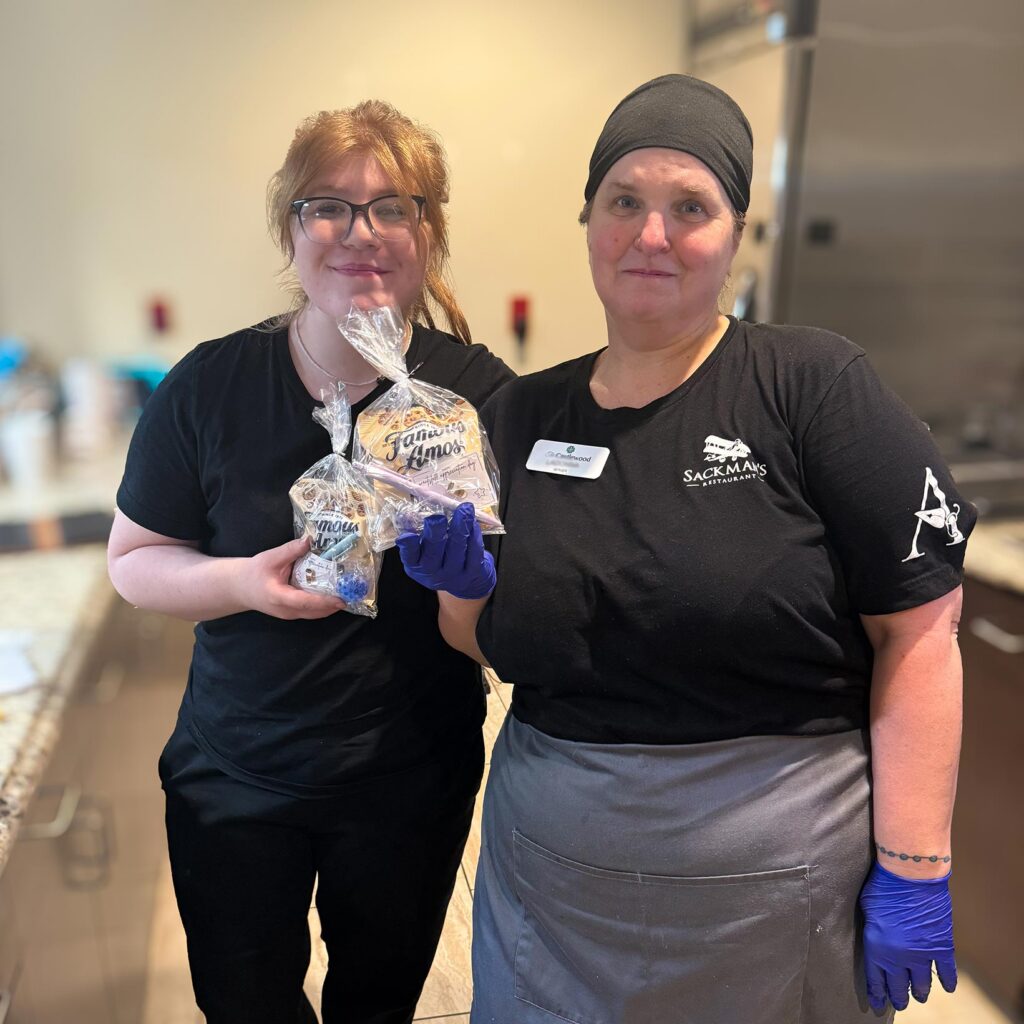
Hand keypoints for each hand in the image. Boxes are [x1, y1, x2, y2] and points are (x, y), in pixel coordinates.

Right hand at [238, 536, 345, 619]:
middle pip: (315, 612)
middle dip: (334, 605)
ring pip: (314, 614)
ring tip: (347, 593)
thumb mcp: (270, 558)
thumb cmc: (253, 572)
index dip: (324, 601)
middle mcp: (286, 610)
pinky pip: (311, 611)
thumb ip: (290, 550)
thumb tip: (310, 539)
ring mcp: (289, 614)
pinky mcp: (292, 612)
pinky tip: (333, 593)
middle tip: (352, 592)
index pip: (305, 602)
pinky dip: (323, 605)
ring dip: (331, 606)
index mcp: (279, 597)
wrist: (239, 587)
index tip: (341, 599)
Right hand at [396, 503, 495, 599]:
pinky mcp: (473, 573)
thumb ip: (417, 532)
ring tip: (464, 509)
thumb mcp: (424, 549)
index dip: (408, 546)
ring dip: (460, 527)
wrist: (466, 584)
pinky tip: (473, 521)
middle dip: (435, 534)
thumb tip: (408, 512)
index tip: (408, 535)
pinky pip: (474, 552)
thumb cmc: (441, 558)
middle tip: (437, 517)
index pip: (409, 556)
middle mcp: (433, 573)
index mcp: (416, 565)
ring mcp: (453, 575)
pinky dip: (474, 534)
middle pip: (433, 553)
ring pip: (456, 550)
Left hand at [859, 861, 956, 1011]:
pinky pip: (946, 971)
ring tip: (919, 997)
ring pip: (922, 983)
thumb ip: (873, 929)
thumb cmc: (883, 886)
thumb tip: (878, 936)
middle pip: (899, 986)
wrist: (910, 875)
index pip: (876, 980)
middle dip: (899, 997)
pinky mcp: (942, 946)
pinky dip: (947, 981)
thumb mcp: (867, 909)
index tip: (879, 1004)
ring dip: (920, 992)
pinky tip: (947, 987)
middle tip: (899, 1003)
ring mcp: (923, 954)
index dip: (878, 994)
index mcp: (877, 948)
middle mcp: (899, 957)